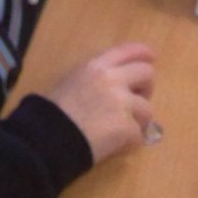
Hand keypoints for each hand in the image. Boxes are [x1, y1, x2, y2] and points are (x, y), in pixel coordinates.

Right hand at [48, 43, 155, 163]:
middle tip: (137, 102)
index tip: (151, 57)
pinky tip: (116, 146)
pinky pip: (138, 136)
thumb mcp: (71, 83)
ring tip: (122, 130)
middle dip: (146, 89)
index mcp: (95, 67)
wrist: (46, 139)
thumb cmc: (51, 113)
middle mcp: (112, 79)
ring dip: (138, 121)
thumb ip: (94, 79)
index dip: (142, 53)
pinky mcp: (126, 127)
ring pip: (147, 109)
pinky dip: (130, 143)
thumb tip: (114, 87)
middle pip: (147, 74)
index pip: (125, 51)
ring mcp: (121, 103)